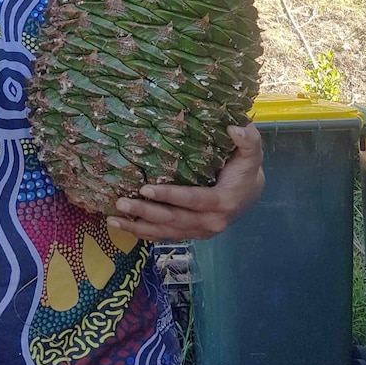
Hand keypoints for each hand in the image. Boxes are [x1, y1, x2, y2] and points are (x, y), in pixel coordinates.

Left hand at [106, 123, 264, 241]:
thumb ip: (247, 139)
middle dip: (145, 213)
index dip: (169, 195)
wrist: (251, 191)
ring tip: (113, 220)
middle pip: (174, 219)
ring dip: (139, 227)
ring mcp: (202, 231)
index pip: (193, 199)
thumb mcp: (252, 150)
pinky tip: (125, 229)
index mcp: (223, 201)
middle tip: (120, 202)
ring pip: (167, 232)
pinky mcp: (193, 233)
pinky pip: (167, 236)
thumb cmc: (246, 166)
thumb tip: (234, 128)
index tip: (145, 188)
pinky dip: (146, 234)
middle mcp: (212, 221)